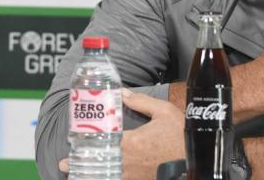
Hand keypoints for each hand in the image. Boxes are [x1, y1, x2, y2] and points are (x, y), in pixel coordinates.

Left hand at [58, 89, 184, 179]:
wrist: (196, 158)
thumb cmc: (181, 135)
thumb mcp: (164, 111)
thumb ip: (141, 102)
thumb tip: (122, 93)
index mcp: (132, 142)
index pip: (102, 145)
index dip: (84, 147)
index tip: (70, 150)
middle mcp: (130, 162)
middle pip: (100, 165)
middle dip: (81, 166)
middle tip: (66, 165)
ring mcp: (136, 176)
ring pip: (109, 177)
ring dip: (94, 176)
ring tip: (82, 175)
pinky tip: (107, 177)